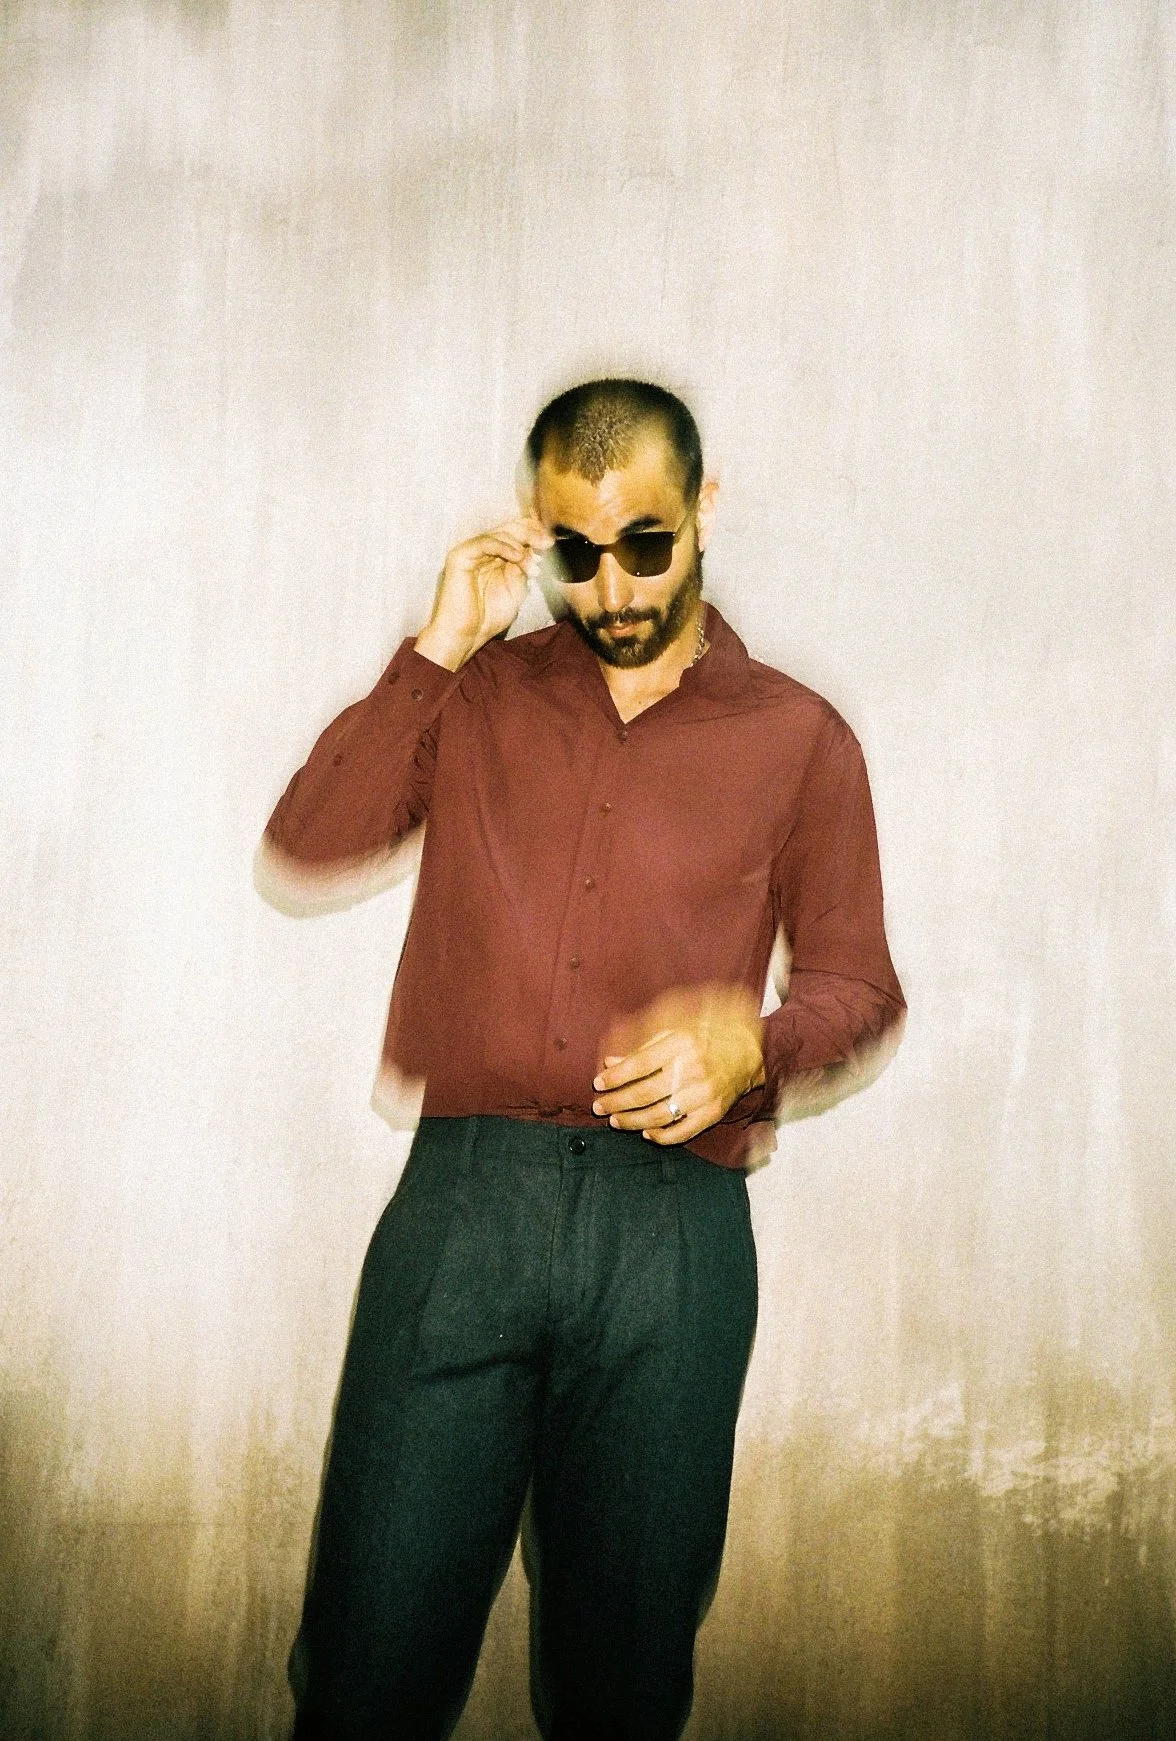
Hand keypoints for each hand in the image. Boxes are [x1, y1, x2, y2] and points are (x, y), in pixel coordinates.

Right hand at [414, 517, 552, 670]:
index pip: (516, 534)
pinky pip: (484, 542)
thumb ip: (524, 569)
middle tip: (547, 543)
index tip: (551, 542)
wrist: (468, 634)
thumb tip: (534, 550)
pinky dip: (503, 546)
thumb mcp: (517, 590)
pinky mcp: (460, 556)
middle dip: (531, 534)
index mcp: (497, 557)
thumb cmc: (489, 617)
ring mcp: (472, 552)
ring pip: (499, 533)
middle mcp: (484, 551)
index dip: (534, 533)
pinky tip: (517, 556)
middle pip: (509, 529)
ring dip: (521, 546)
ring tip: (532, 563)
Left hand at [591, 984, 766, 1144]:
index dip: (615, 1077)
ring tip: (615, 1121)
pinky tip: (646, 1133)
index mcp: (681, 1044)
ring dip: (632, 1121)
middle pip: (645, 1093)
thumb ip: (641, 1049)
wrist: (746, 1054)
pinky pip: (683, 1132)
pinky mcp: (713, 1113)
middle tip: (599, 1107)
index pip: (640, 1064)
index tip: (598, 1084)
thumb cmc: (703, 1041)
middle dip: (617, 1102)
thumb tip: (610, 1063)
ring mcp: (704, 1094)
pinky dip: (662, 1136)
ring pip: (660, 1115)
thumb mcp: (673, 1035)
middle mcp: (693, 1069)